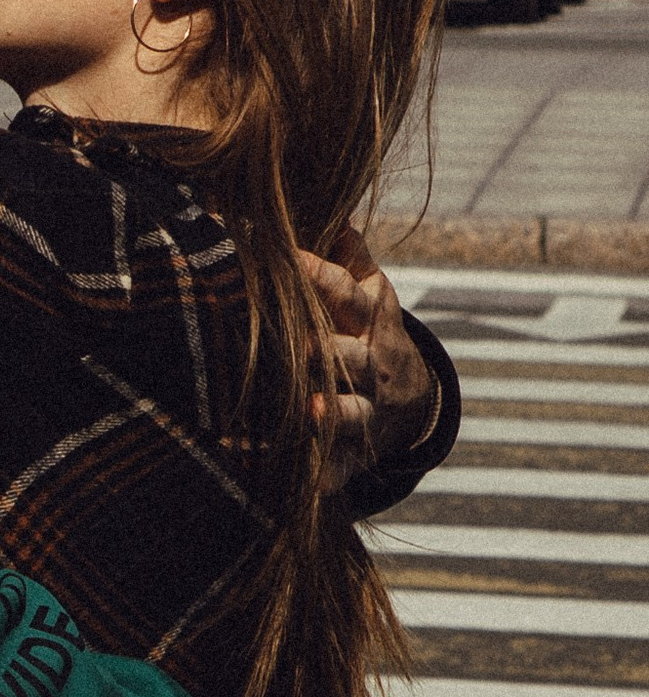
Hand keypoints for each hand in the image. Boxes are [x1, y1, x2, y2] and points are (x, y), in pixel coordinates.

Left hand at [300, 225, 435, 471]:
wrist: (412, 400)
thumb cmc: (371, 332)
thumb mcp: (372, 293)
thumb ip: (350, 257)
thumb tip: (333, 212)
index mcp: (368, 320)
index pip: (344, 292)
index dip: (316, 274)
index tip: (285, 255)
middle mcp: (371, 364)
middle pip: (348, 353)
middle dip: (324, 348)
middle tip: (297, 341)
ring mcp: (370, 408)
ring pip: (352, 411)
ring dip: (331, 411)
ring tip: (309, 411)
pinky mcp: (362, 449)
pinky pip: (347, 465)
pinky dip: (331, 475)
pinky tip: (313, 484)